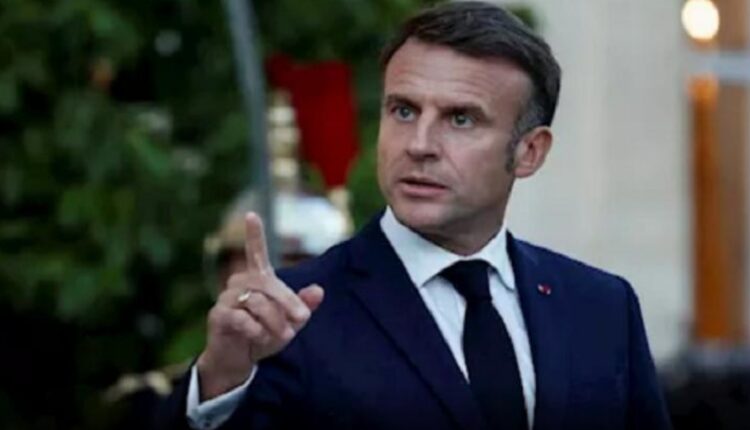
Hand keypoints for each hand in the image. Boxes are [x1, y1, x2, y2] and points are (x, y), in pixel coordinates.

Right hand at [196, 212, 324, 399]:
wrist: (239, 361)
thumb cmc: (264, 336)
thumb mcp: (289, 323)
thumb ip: (303, 307)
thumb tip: (318, 290)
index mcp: (257, 280)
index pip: (255, 253)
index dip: (254, 234)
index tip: (252, 215)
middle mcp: (240, 283)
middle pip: (268, 284)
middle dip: (288, 302)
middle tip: (301, 321)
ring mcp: (226, 298)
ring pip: (257, 301)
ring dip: (273, 321)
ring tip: (280, 336)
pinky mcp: (218, 315)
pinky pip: (242, 317)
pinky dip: (256, 330)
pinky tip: (259, 338)